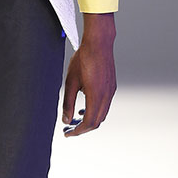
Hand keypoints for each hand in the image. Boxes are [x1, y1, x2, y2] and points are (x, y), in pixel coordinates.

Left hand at [61, 13, 116, 136]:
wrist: (99, 43)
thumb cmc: (83, 59)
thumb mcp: (70, 81)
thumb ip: (68, 102)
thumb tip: (66, 119)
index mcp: (96, 96)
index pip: (89, 122)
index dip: (78, 131)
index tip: (67, 133)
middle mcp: (107, 96)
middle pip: (97, 121)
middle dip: (83, 128)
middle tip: (69, 129)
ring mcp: (111, 91)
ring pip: (102, 114)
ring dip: (89, 120)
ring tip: (75, 120)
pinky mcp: (112, 87)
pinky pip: (105, 105)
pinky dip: (95, 111)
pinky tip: (85, 108)